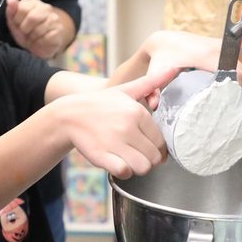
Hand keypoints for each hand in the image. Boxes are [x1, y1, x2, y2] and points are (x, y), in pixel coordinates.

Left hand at [5, 0, 69, 58]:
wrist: (43, 43)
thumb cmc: (27, 30)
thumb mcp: (14, 21)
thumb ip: (11, 10)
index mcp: (33, 3)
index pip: (22, 7)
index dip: (17, 19)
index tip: (18, 24)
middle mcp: (46, 8)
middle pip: (32, 18)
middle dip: (25, 29)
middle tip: (25, 32)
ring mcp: (54, 19)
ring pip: (38, 30)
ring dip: (32, 37)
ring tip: (33, 37)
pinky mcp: (59, 31)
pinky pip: (45, 38)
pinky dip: (39, 43)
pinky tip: (40, 41)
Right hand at [57, 68, 177, 177]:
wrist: (68, 116)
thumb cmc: (100, 104)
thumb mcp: (125, 90)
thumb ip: (151, 83)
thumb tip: (173, 69)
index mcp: (137, 112)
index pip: (161, 141)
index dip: (157, 148)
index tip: (149, 147)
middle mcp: (127, 127)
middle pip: (154, 158)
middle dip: (149, 159)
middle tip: (138, 154)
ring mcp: (114, 142)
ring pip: (143, 168)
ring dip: (138, 167)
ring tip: (129, 159)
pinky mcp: (101, 156)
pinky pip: (124, 172)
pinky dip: (123, 172)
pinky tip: (118, 163)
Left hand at [143, 30, 241, 93]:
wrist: (165, 40)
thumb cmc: (162, 57)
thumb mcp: (157, 73)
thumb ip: (154, 90)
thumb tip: (154, 106)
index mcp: (205, 55)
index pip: (233, 71)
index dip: (241, 88)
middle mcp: (217, 48)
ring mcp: (221, 46)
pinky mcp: (223, 48)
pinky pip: (239, 63)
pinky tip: (239, 92)